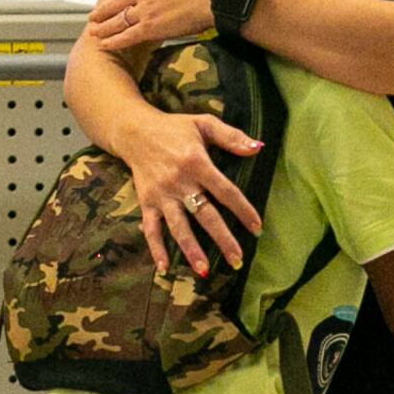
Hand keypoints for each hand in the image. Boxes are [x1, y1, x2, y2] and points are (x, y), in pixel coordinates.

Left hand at [85, 0, 226, 56]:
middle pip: (117, 0)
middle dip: (104, 9)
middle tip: (95, 15)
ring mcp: (145, 7)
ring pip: (118, 18)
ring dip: (104, 26)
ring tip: (95, 31)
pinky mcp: (151, 26)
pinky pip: (127, 35)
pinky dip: (114, 41)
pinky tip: (105, 45)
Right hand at [123, 107, 264, 277]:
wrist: (134, 131)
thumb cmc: (175, 128)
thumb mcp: (204, 123)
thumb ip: (231, 136)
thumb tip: (258, 148)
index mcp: (197, 162)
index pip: (226, 191)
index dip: (243, 210)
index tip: (257, 228)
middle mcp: (179, 182)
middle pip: (205, 215)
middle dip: (222, 239)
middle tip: (238, 260)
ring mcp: (161, 194)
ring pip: (178, 226)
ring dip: (190, 249)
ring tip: (204, 270)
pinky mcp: (145, 202)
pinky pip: (150, 229)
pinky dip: (155, 248)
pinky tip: (163, 268)